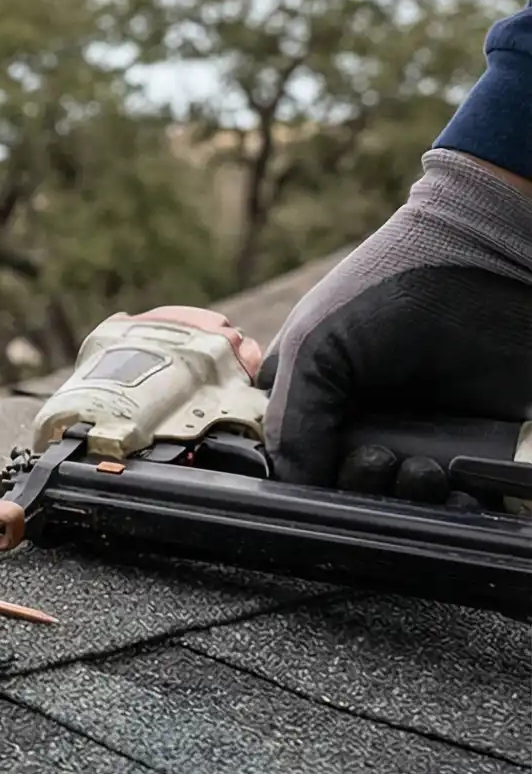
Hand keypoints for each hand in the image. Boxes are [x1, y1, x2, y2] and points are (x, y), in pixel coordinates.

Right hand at [262, 150, 531, 494]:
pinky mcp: (469, 448)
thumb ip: (292, 424)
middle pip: (343, 493)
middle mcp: (359, 425)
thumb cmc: (387, 290)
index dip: (300, 484)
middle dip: (357, 491)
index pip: (290, 466)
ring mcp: (415, 438)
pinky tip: (452, 488)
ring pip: (397, 506)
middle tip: (379, 458)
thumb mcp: (314, 348)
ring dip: (404, 503)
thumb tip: (293, 491)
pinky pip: (457, 504)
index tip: (319, 476)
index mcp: (310, 401)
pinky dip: (453, 510)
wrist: (485, 262)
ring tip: (421, 468)